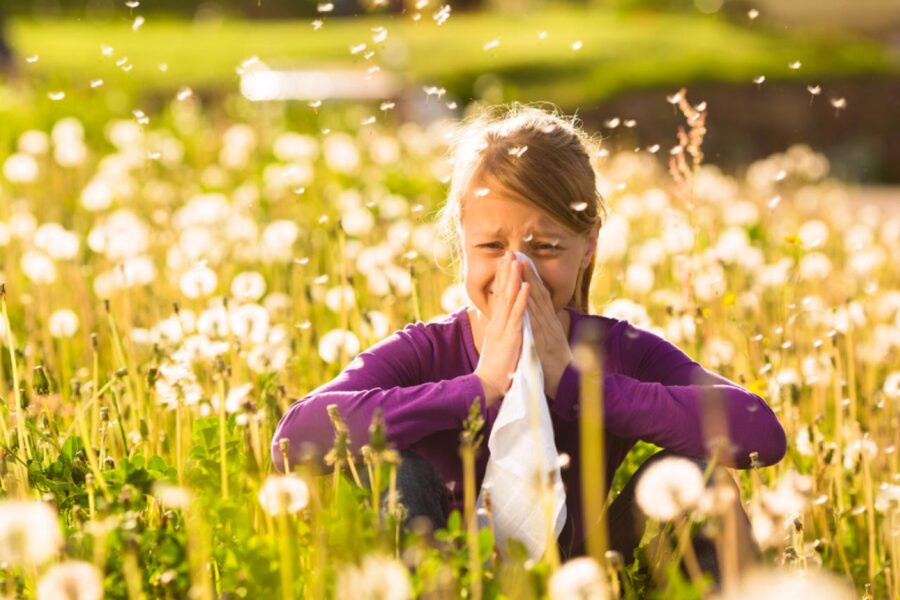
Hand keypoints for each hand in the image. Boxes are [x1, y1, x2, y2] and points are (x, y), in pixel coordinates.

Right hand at [474, 251, 530, 407]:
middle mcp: (498, 323)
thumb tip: (501, 326)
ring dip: (513, 279)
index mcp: (496, 325)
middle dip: (506, 272)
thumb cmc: (495, 370)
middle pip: (502, 292)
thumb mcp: (498, 347)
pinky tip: (526, 285)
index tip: (505, 263)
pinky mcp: (510, 336)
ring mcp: (503, 328)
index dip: (502, 279)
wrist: (487, 386)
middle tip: (509, 252)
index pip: (499, 297)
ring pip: (509, 299)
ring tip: (517, 261)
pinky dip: (522, 299)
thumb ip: (500, 334)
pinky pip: (517, 315)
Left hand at [521, 261, 574, 399]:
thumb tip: (538, 318)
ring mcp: (548, 330)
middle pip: (538, 293)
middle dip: (528, 273)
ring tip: (520, 265)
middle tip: (518, 254)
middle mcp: (549, 322)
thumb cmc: (556, 365)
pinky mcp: (545, 341)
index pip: (539, 295)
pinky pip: (537, 322)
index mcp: (549, 322)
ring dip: (529, 283)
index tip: (521, 261)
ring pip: (537, 303)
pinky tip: (526, 295)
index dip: (530, 278)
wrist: (567, 384)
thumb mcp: (549, 342)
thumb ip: (544, 329)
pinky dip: (531, 308)